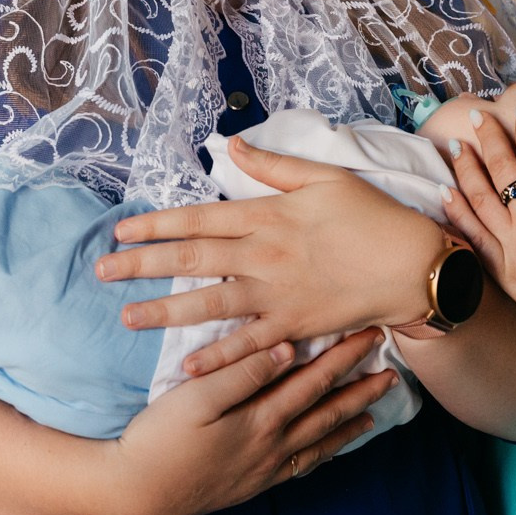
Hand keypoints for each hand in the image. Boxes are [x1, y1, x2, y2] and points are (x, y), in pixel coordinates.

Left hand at [96, 138, 444, 377]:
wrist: (414, 265)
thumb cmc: (374, 217)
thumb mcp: (326, 178)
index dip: (156, 225)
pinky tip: (185, 367)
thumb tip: (231, 148)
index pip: (198, 218)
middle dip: (141, 265)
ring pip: (208, 303)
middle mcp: (263, 255)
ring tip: (127, 318)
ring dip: (164, 311)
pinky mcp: (295, 327)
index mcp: (268, 216)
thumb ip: (274, 166)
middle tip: (101, 272)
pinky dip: (217, 358)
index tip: (122, 232)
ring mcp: (277, 295)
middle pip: (190, 259)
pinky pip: (247, 345)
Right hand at [101, 329, 395, 514]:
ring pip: (319, 443)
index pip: (314, 381)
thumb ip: (242, 372)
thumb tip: (286, 348)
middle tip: (390, 373)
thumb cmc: (160, 438)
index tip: (369, 335)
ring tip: (373, 411)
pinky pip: (300, 468)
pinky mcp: (250, 486)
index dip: (344, 357)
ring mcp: (264, 470)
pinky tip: (327, 452)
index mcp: (261, 419)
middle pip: (326, 412)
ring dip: (348, 424)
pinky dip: (321, 456)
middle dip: (359, 389)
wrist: (137, 494)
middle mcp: (272, 447)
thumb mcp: (196, 397)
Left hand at [441, 106, 515, 357]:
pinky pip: (473, 236)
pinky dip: (457, 211)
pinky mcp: (505, 273)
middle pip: (501, 165)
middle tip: (475, 116)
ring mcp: (515, 248)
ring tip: (456, 147)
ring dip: (465, 167)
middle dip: (487, 135)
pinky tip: (446, 192)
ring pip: (479, 197)